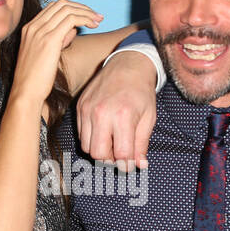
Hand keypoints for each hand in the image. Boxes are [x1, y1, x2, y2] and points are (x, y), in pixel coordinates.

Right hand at [14, 0, 102, 104]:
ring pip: (68, 9)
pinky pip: (71, 19)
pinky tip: (93, 26)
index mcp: (29, 28)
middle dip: (82, 7)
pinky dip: (85, 18)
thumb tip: (73, 29)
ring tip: (98, 21)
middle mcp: (34, 26)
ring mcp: (40, 32)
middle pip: (62, 4)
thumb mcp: (46, 55)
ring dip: (87, 12)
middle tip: (97, 17)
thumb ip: (58, 39)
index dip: (73, 8)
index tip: (87, 16)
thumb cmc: (36, 80)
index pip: (53, 7)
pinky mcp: (50, 40)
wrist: (26, 92)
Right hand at [76, 50, 156, 168]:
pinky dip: (91, 138)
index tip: (129, 165)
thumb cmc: (141, 91)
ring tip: (111, 141)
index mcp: (123, 116)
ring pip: (86, 146)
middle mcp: (102, 113)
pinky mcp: (80, 107)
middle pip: (98, 154)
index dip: (126, 164)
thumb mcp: (149, 118)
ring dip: (99, 149)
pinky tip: (103, 130)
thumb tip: (139, 165)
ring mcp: (88, 110)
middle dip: (110, 159)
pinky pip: (81, 134)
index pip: (120, 154)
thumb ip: (142, 144)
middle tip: (119, 154)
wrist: (127, 65)